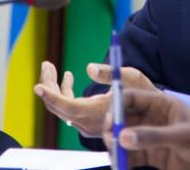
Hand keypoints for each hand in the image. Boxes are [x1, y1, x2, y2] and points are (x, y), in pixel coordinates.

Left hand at [33, 61, 156, 136]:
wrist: (152, 115)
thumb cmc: (144, 94)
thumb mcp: (132, 78)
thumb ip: (109, 73)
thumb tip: (88, 68)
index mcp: (97, 112)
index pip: (67, 107)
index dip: (51, 97)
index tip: (37, 86)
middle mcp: (88, 123)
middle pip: (59, 107)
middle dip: (49, 85)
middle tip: (46, 64)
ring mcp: (87, 124)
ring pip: (61, 108)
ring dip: (54, 88)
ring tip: (51, 66)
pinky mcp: (88, 121)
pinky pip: (68, 109)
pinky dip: (64, 93)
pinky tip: (68, 77)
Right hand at [103, 89, 189, 169]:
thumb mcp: (182, 136)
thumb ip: (153, 137)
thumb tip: (123, 137)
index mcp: (162, 104)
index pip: (132, 98)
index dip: (116, 106)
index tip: (108, 121)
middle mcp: (153, 119)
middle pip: (123, 120)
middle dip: (112, 129)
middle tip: (110, 142)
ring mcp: (151, 138)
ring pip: (124, 139)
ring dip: (116, 147)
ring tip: (116, 158)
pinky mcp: (152, 156)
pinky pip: (131, 157)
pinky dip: (123, 162)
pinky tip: (120, 167)